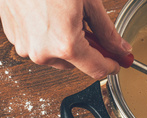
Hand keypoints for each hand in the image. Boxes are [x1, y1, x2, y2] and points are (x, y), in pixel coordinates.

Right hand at [0, 0, 131, 78]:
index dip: (111, 66)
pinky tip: (51, 16)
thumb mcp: (89, 3)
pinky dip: (47, 35)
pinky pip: (37, 44)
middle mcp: (43, 51)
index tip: (117, 62)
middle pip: (75, 64)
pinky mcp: (13, 35)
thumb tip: (119, 47)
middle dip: (87, 51)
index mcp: (65, 44)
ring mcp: (25, 44)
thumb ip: (107, 31)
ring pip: (55, 56)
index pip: (97, 69)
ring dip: (66, 44)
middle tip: (91, 31)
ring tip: (67, 17)